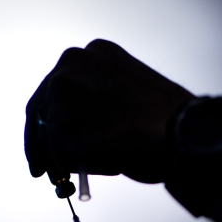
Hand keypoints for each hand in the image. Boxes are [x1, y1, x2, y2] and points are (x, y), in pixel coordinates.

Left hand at [25, 39, 195, 183]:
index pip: (58, 85)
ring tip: (97, 166)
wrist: (183, 132)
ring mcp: (64, 90)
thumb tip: (72, 139)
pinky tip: (108, 163)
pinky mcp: (61, 121)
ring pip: (48, 135)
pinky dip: (77, 168)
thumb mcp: (128, 100)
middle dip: (38, 142)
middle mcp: (73, 62)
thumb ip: (98, 108)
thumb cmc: (167, 124)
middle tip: (39, 168)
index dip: (51, 116)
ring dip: (66, 158)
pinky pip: (59, 155)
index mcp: (95, 53)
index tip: (48, 138)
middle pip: (39, 107)